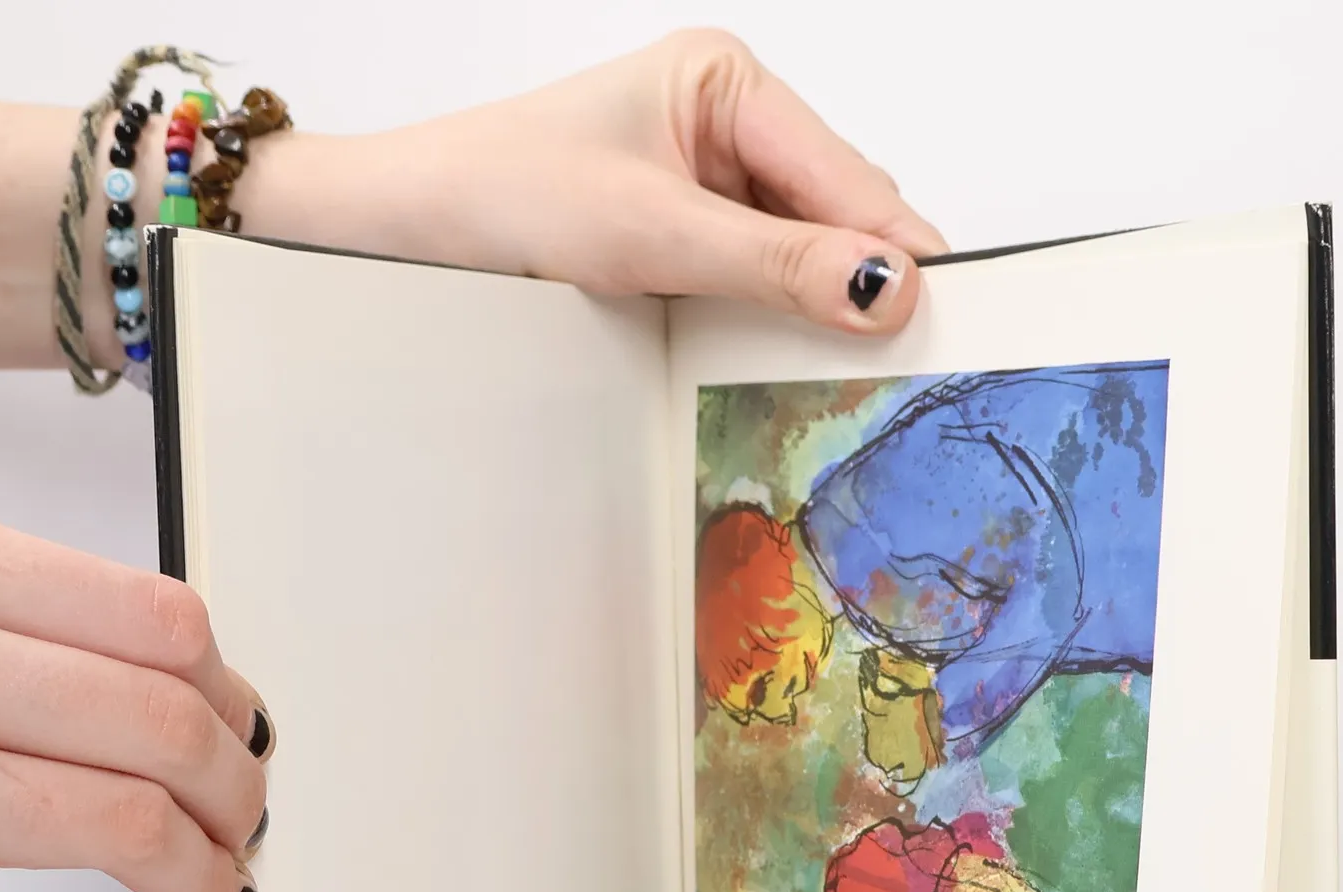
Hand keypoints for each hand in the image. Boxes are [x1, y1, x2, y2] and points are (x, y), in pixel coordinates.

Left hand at [267, 32, 948, 335]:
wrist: (405, 229)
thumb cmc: (503, 195)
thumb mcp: (654, 234)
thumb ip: (776, 264)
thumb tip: (884, 286)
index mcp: (726, 81)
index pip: (844, 172)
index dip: (891, 245)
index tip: (937, 313)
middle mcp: (726, 123)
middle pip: (836, 211)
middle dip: (858, 276)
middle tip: (898, 352)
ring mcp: (708, 183)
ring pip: (803, 252)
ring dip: (816, 302)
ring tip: (845, 358)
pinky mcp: (686, 237)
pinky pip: (761, 279)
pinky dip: (776, 317)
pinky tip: (784, 350)